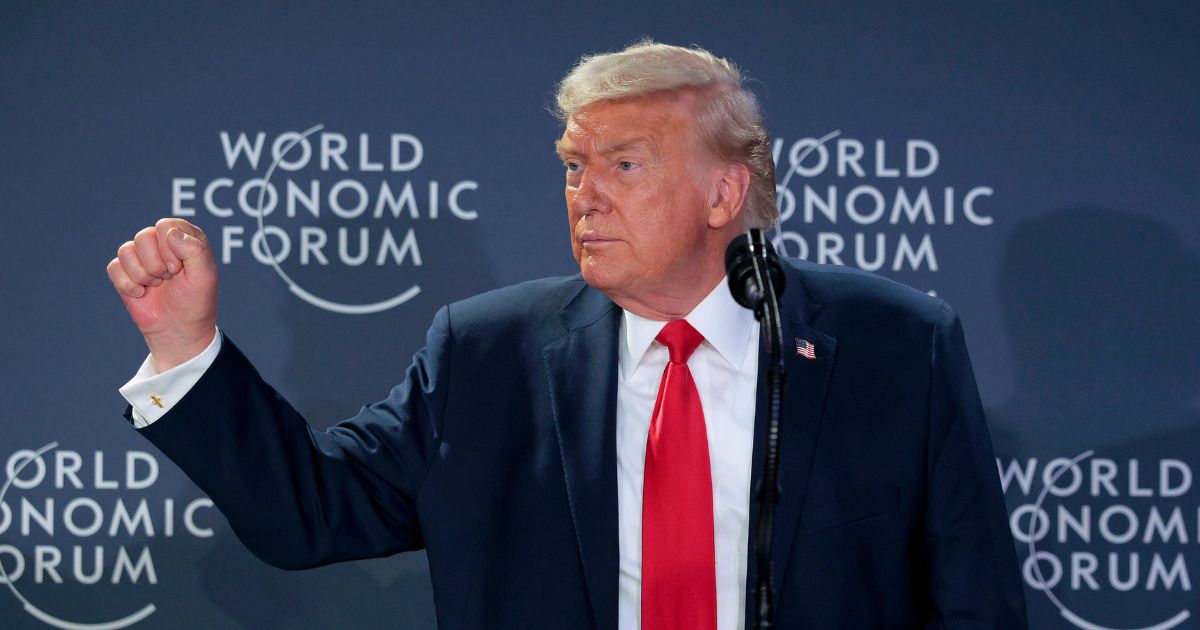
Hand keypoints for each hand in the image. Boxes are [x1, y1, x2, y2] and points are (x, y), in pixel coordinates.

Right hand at [107, 218, 217, 370]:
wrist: (178, 330)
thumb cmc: (196, 302)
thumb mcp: (204, 276)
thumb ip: (194, 250)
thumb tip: (170, 233)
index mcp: (184, 237)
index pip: (166, 227)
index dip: (170, 249)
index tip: (179, 269)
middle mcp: (162, 242)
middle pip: (144, 237)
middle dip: (156, 264)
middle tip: (169, 278)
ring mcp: (142, 256)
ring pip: (126, 250)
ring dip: (143, 275)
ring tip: (157, 285)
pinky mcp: (125, 272)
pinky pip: (114, 267)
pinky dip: (128, 285)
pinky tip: (142, 293)